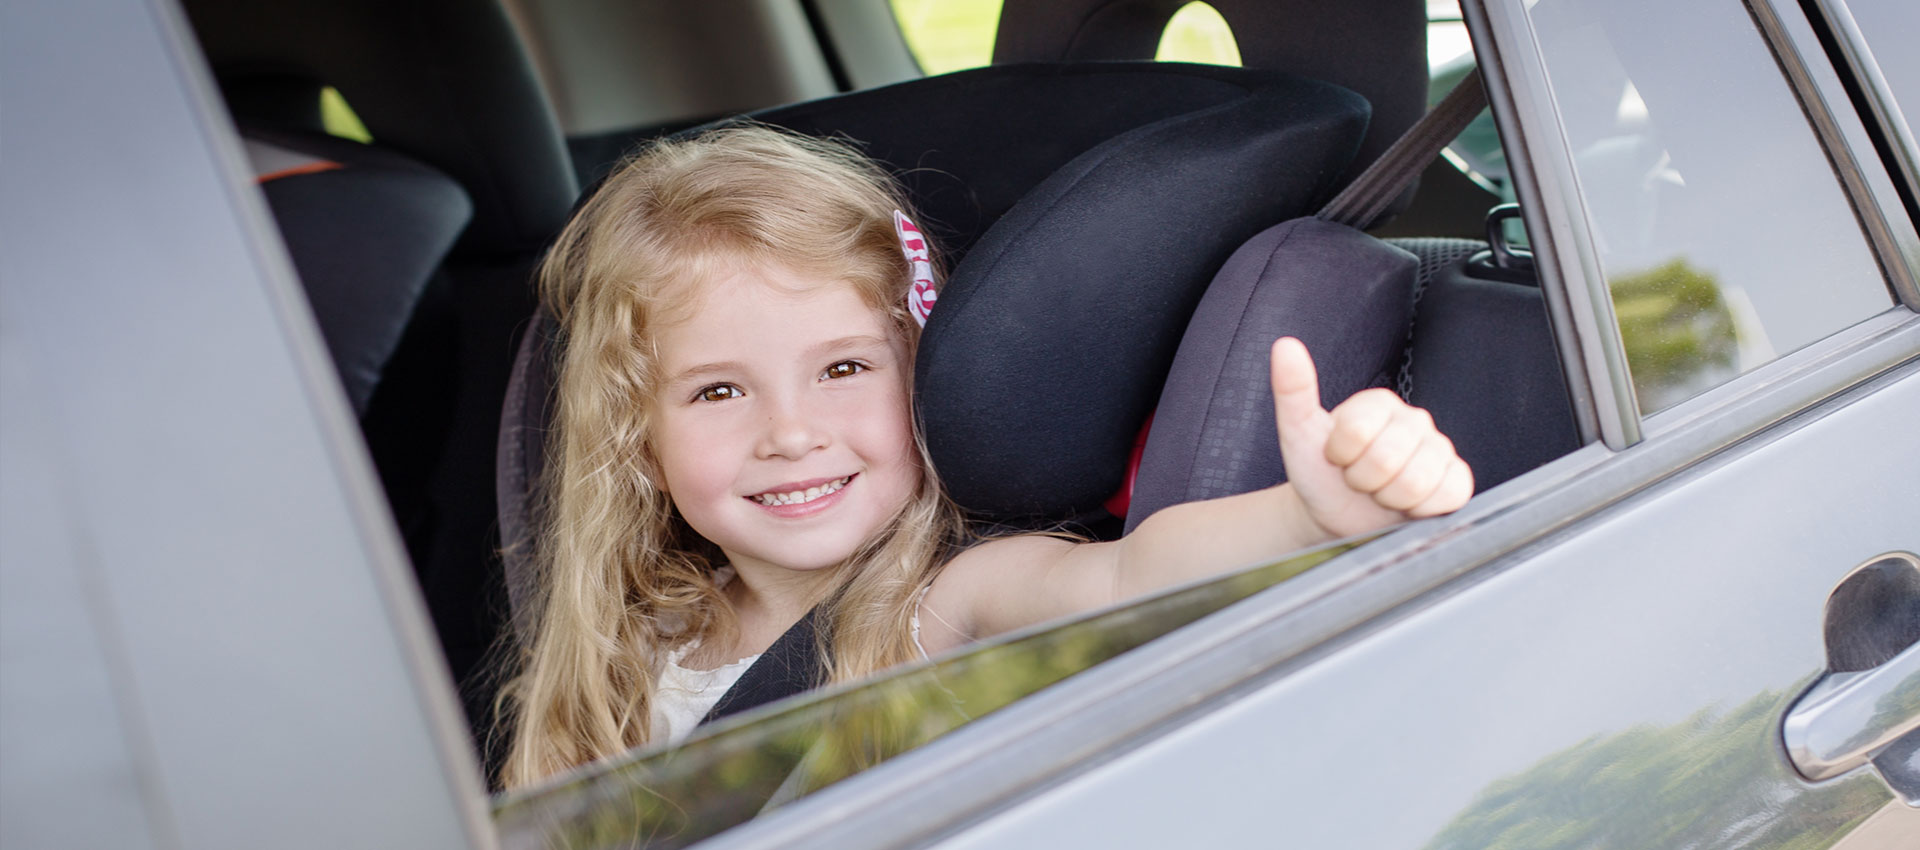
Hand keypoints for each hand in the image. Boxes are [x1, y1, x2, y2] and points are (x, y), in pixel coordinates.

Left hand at [1269, 337, 1472, 538]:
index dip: (1340, 454)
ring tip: (1379, 490)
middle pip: (1386, 460)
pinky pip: (1446, 496)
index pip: (1357, 431)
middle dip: (1362, 480)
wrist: (1336, 514)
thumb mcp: (1298, 432)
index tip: (1337, 456)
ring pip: (1415, 483)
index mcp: (1379, 404)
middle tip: (1357, 478)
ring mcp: (1439, 450)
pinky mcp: (1457, 481)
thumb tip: (1285, 345)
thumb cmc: (1320, 472)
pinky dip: (1418, 509)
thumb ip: (1292, 389)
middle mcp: (1414, 420)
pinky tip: (1406, 503)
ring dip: (1387, 498)